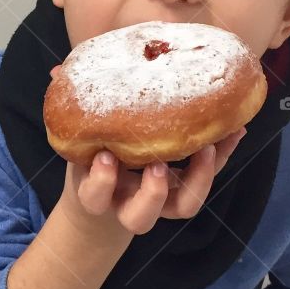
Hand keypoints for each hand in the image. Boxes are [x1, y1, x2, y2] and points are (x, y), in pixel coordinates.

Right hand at [60, 127, 246, 236]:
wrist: (107, 201)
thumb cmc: (92, 163)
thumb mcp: (79, 143)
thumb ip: (73, 112)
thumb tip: (55, 71)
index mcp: (98, 192)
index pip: (94, 196)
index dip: (99, 183)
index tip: (104, 158)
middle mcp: (130, 203)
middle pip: (141, 217)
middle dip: (151, 193)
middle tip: (157, 164)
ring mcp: (163, 200)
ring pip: (183, 208)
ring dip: (196, 181)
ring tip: (205, 148)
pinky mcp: (188, 186)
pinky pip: (208, 179)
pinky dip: (223, 157)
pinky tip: (233, 130)